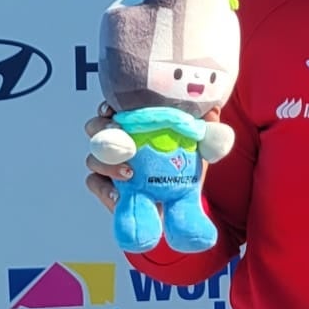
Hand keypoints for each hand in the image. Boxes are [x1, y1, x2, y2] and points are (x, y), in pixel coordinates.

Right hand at [82, 103, 221, 210]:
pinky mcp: (106, 187)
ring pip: (93, 158)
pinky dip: (105, 190)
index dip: (108, 107)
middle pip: (94, 129)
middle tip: (121, 139)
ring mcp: (108, 164)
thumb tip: (214, 108)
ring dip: (107, 164)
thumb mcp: (198, 145)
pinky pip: (95, 185)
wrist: (182, 200)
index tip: (114, 110)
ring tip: (129, 172)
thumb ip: (206, 127)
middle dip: (101, 131)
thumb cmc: (185, 165)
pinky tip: (119, 195)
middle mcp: (117, 141)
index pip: (113, 109)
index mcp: (133, 124)